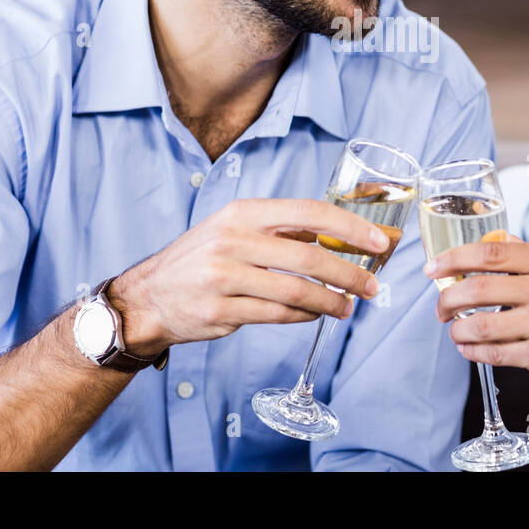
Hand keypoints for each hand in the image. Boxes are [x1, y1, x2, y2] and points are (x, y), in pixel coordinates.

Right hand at [107, 198, 390, 354]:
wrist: (149, 295)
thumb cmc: (201, 258)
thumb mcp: (234, 228)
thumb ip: (281, 229)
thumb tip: (340, 234)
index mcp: (242, 213)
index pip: (308, 212)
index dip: (349, 227)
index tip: (379, 242)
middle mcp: (233, 240)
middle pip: (308, 255)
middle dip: (349, 273)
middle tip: (371, 286)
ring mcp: (224, 277)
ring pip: (296, 291)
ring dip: (330, 302)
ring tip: (348, 307)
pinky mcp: (221, 312)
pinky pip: (277, 316)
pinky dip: (305, 317)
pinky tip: (316, 315)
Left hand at [425, 231, 528, 391]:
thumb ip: (528, 254)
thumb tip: (489, 242)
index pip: (490, 252)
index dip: (453, 259)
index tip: (432, 268)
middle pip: (477, 288)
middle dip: (447, 299)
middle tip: (440, 308)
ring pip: (480, 325)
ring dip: (458, 329)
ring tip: (454, 329)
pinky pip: (494, 353)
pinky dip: (472, 351)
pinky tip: (468, 347)